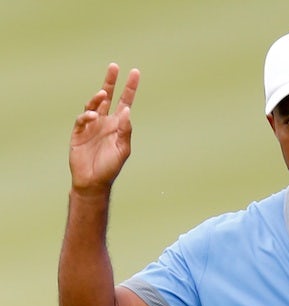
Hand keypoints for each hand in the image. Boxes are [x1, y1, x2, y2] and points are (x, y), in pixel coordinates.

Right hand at [69, 63, 139, 194]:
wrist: (93, 182)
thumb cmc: (110, 167)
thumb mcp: (123, 149)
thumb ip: (125, 130)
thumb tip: (126, 110)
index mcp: (117, 125)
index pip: (125, 102)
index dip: (130, 88)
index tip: (135, 72)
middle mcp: (104, 122)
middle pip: (107, 97)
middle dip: (110, 82)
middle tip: (114, 66)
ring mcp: (91, 126)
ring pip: (93, 105)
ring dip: (97, 98)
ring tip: (103, 94)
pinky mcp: (78, 133)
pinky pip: (82, 120)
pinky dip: (87, 116)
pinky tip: (93, 117)